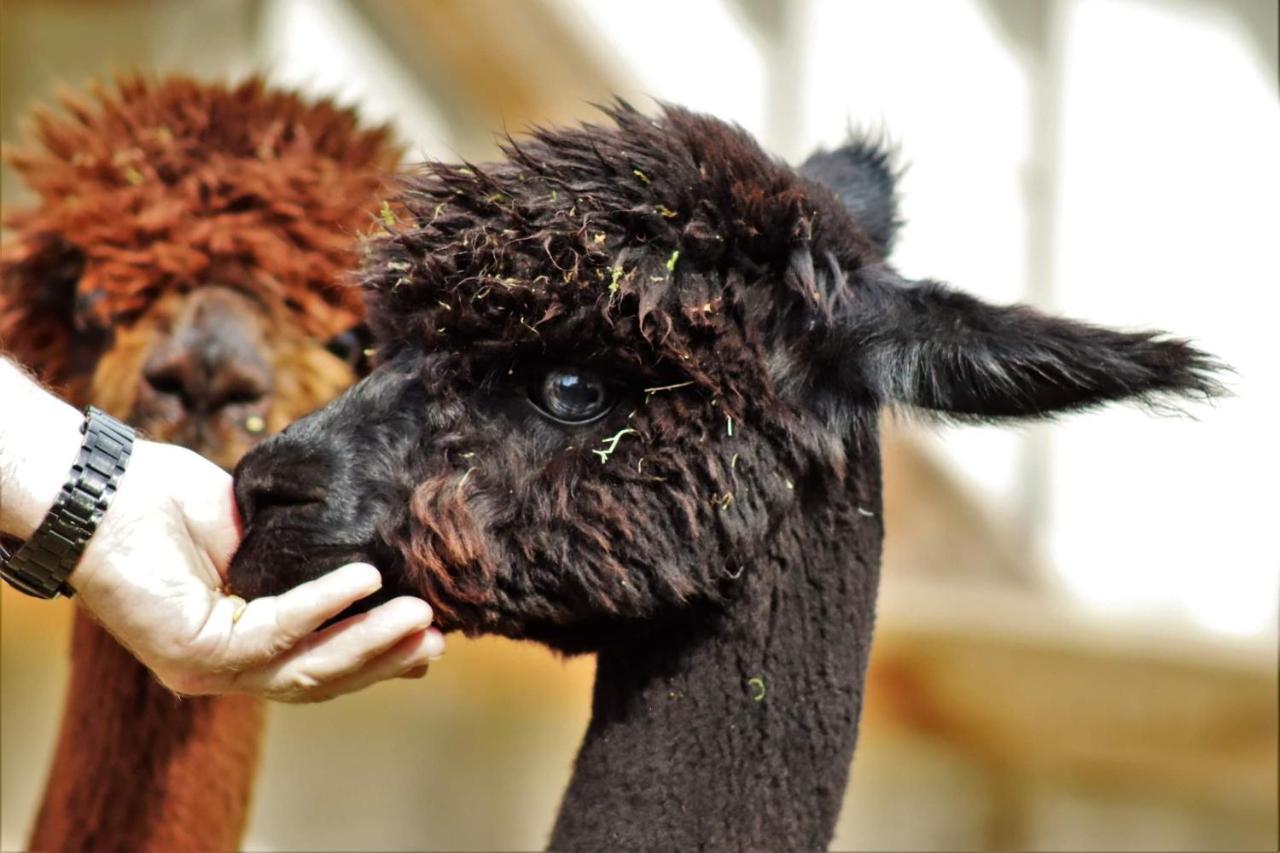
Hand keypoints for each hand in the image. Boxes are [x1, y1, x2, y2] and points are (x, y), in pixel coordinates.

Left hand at [67, 439, 443, 701]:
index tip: (428, 642)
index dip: (376, 657)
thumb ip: (306, 564)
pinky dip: (323, 605)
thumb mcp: (260, 538)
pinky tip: (364, 581)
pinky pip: (275, 634)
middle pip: (319, 678)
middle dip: (384, 660)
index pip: (319, 661)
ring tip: (421, 619)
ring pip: (306, 669)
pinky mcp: (193, 654)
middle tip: (439, 641)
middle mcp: (226, 666)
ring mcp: (208, 668)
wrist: (106, 491)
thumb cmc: (172, 502)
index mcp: (242, 640)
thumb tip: (375, 568)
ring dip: (370, 643)